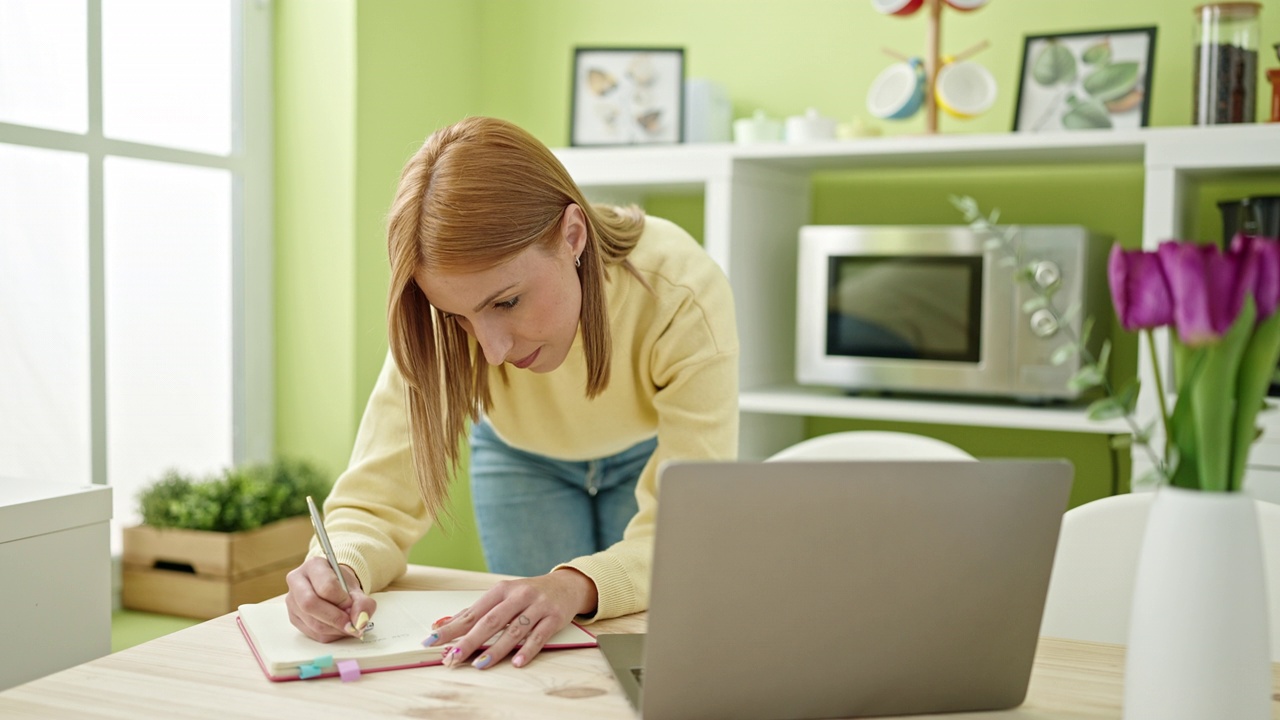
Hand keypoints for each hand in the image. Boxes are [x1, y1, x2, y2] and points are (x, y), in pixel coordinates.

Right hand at [285, 556, 376, 641]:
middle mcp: (297, 581)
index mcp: (314, 565)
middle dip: (335, 618)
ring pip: (312, 622)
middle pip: (310, 604)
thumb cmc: (342, 585)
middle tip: (351, 624)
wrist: (334, 586)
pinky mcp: (293, 617)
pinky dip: (329, 635)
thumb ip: (363, 603)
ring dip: (335, 629)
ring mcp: (292, 600)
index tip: (351, 605)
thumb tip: (359, 623)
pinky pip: (312, 632)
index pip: (326, 586)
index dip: (341, 600)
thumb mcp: (356, 589)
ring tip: (348, 626)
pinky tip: (338, 629)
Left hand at [424, 568, 597, 669]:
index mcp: (502, 590)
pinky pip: (539, 636)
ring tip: (479, 664)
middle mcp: (519, 595)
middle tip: (453, 656)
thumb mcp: (502, 596)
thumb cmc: (528, 593)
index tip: (433, 640)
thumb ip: (474, 612)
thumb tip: (441, 624)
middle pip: (491, 621)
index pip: (473, 612)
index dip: (452, 627)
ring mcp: (538, 606)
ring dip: (496, 649)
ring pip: (514, 630)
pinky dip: (527, 649)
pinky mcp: (554, 618)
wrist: (566, 585)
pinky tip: (517, 662)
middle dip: (469, 640)